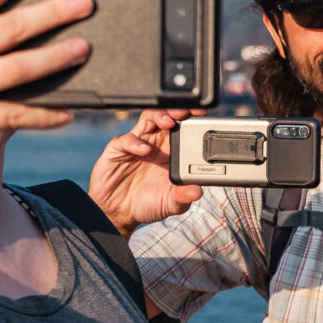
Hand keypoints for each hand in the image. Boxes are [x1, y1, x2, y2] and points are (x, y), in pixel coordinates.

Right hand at [91, 108, 205, 232]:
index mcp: (171, 152)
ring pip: (148, 119)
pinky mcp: (118, 150)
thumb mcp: (170, 203)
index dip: (193, 120)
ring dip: (159, 116)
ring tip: (169, 123)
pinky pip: (126, 140)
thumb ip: (183, 197)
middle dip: (178, 110)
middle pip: (167, 116)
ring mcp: (136, 144)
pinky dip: (136, 143)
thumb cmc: (147, 203)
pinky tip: (145, 150)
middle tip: (188, 112)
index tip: (204, 117)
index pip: (184, 128)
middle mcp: (155, 143)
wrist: (119, 212)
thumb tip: (198, 191)